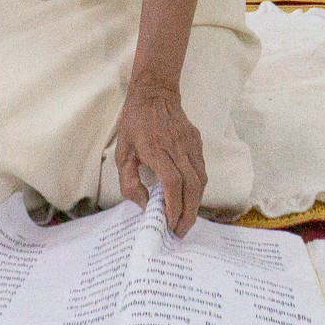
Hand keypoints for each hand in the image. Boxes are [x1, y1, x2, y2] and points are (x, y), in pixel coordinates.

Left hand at [116, 82, 205, 236]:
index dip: (173, 206)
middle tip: (180, 232)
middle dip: (188, 213)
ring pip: (201, 180)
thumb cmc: (135, 122)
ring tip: (185, 220)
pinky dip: (198, 189)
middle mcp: (177, 147)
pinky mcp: (197, 143)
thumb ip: (130, 181)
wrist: (155, 93)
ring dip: (195, 204)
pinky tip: (189, 200)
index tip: (169, 224)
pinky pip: (202, 171)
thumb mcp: (122, 151)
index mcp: (156, 149)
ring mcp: (190, 145)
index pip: (172, 183)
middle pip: (191, 186)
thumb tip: (144, 204)